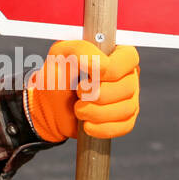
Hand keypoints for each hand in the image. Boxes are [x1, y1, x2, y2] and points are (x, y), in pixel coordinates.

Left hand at [25, 39, 139, 141]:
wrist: (49, 106)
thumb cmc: (57, 75)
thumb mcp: (60, 55)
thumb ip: (80, 51)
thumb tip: (101, 64)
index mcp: (114, 52)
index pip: (129, 57)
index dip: (111, 69)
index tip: (88, 76)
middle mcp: (126, 74)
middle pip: (128, 86)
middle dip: (99, 95)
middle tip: (79, 93)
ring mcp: (128, 97)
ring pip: (127, 108)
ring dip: (98, 112)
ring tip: (78, 110)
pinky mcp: (125, 118)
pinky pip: (125, 126)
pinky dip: (103, 128)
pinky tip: (87, 125)